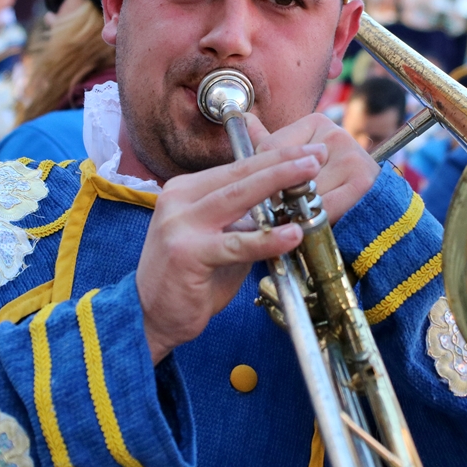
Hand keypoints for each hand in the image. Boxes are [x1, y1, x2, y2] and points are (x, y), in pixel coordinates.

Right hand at [137, 143, 327, 363]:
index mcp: (186, 190)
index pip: (237, 167)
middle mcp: (179, 199)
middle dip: (282, 161)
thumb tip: (286, 205)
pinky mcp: (186, 254)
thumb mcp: (217, 237)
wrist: (150, 315)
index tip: (308, 150)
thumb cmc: (190, 278)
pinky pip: (235, 245)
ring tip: (309, 175)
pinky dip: (267, 240)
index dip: (274, 157)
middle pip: (239, 174)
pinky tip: (292, 235)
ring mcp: (180, 225)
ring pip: (237, 197)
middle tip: (316, 154)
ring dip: (277, 182)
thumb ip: (245, 220)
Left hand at [248, 113, 379, 222]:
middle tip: (282, 212)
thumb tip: (243, 117)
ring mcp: (351, 155)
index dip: (266, 178)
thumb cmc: (331, 187)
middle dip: (281, 199)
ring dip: (298, 213)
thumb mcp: (298, 161)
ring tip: (302, 220)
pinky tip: (316, 225)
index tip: (273, 192)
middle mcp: (335, 133)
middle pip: (286, 172)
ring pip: (303, 192)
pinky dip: (315, 221)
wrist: (376, 216)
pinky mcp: (363, 180)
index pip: (270, 148)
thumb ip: (270, 143)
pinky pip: (323, 207)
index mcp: (316, 122)